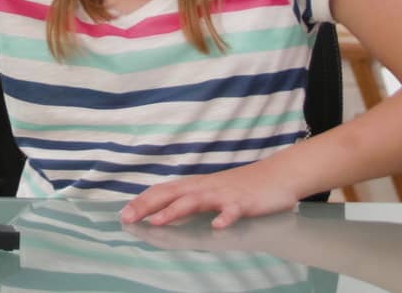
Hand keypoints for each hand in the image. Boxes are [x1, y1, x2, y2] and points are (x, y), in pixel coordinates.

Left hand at [118, 161, 301, 227]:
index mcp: (196, 186)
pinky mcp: (245, 203)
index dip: (143, 201)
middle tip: (128, 218)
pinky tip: (217, 226)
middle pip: (172, 193)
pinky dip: (225, 218)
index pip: (164, 191)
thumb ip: (190, 200)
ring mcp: (225, 194)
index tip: (123, 213)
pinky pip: (233, 211)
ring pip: (196, 200)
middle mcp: (206, 187)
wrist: (277, 175)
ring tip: (158, 221)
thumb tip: (164, 210)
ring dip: (176, 210)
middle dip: (148, 205)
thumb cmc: (242, 186)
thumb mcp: (211, 191)